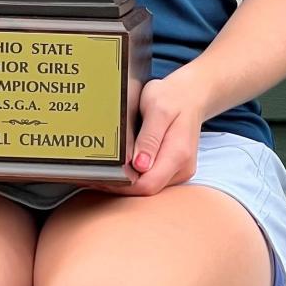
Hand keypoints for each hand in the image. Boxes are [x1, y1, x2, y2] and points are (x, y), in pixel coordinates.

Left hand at [89, 76, 203, 197]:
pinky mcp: (172, 169)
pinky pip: (151, 178)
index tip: (101, 174)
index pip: (147, 185)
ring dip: (125, 181)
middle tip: (95, 171)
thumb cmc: (172, 98)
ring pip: (148, 186)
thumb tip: (140, 165)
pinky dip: (133, 174)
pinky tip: (118, 164)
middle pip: (146, 189)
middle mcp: (181, 168)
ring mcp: (178, 170)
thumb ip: (149, 138)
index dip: (122, 185)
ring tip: (104, 167)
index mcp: (178, 154)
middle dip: (120, 184)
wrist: (190, 95)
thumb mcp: (158, 109)